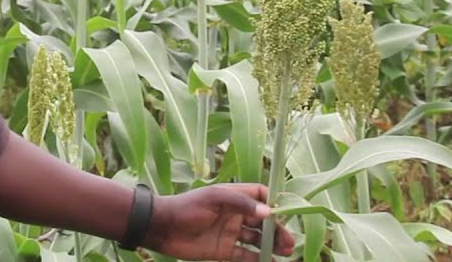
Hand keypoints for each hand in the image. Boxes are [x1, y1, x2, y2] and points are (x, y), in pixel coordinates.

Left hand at [141, 183, 294, 260]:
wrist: (163, 228)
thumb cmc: (187, 207)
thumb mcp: (215, 198)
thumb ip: (242, 203)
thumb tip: (270, 212)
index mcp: (233, 197)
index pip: (260, 195)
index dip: (273, 202)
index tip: (285, 212)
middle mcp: (235, 214)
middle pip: (263, 221)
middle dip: (277, 230)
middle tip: (289, 242)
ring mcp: (230, 232)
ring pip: (258, 239)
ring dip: (272, 245)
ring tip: (285, 252)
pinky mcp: (225, 250)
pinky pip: (246, 255)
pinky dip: (259, 259)